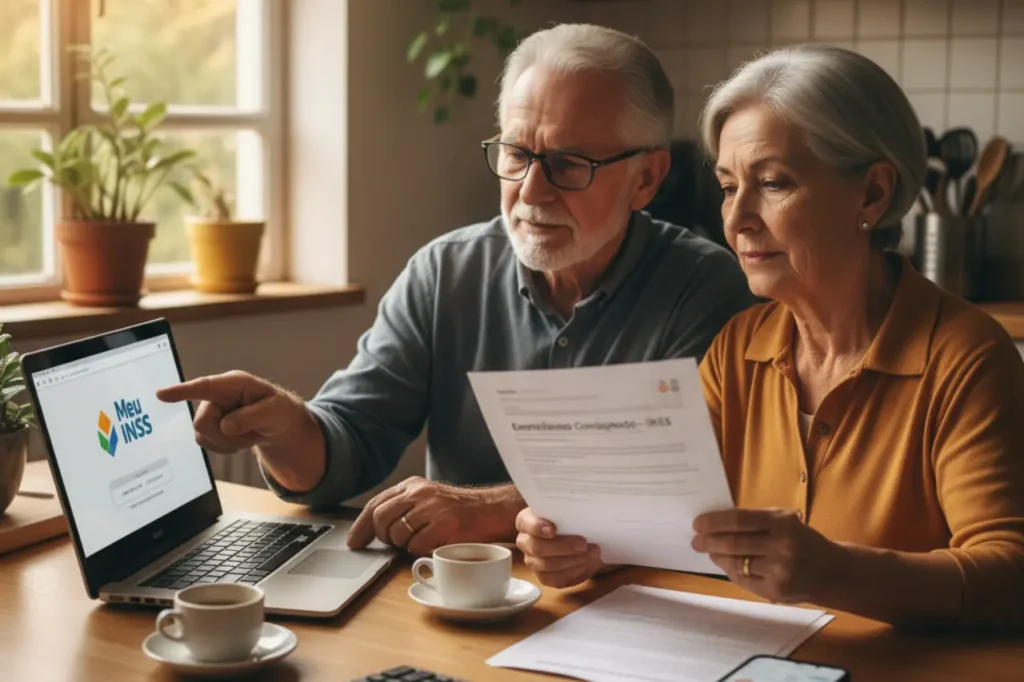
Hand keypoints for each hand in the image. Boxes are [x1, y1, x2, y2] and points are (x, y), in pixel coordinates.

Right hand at [156, 370, 313, 454]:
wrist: (281, 425)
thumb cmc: (280, 411)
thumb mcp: (275, 412)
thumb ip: (251, 417)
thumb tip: (226, 427)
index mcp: (234, 383)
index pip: (204, 387)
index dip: (182, 391)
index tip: (160, 394)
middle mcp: (218, 395)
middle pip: (202, 422)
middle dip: (226, 436)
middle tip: (250, 436)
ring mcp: (212, 410)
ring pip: (202, 435)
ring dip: (227, 443)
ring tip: (248, 435)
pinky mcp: (210, 424)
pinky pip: (205, 443)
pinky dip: (224, 447)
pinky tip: (239, 441)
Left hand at [346, 478, 521, 555]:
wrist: (490, 510)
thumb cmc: (458, 510)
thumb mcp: (428, 498)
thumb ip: (403, 506)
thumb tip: (374, 528)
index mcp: (412, 485)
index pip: (376, 503)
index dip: (361, 525)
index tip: (354, 542)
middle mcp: (419, 492)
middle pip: (381, 518)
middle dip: (382, 537)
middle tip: (393, 543)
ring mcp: (431, 508)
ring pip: (396, 534)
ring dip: (404, 545)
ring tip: (422, 539)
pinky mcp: (442, 524)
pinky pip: (416, 546)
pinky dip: (421, 550)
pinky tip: (434, 544)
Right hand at [515, 508, 603, 587]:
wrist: (578, 537)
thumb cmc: (569, 520)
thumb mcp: (568, 511)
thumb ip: (568, 511)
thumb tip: (580, 513)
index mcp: (525, 521)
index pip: (525, 524)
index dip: (537, 527)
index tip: (553, 529)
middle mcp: (525, 542)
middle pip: (537, 548)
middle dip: (563, 547)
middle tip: (583, 544)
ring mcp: (532, 561)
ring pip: (547, 565)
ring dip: (573, 560)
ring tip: (592, 553)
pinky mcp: (544, 577)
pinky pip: (556, 579)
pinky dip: (574, 572)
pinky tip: (587, 563)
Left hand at [691, 508, 840, 603]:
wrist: (831, 571)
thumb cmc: (801, 539)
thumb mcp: (784, 521)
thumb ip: (755, 520)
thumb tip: (715, 523)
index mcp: (782, 523)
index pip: (739, 520)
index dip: (714, 521)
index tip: (697, 523)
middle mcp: (781, 546)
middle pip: (733, 543)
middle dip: (709, 541)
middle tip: (696, 540)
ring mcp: (779, 570)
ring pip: (736, 563)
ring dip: (717, 557)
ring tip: (710, 552)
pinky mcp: (776, 590)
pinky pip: (743, 580)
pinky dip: (730, 571)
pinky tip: (726, 565)